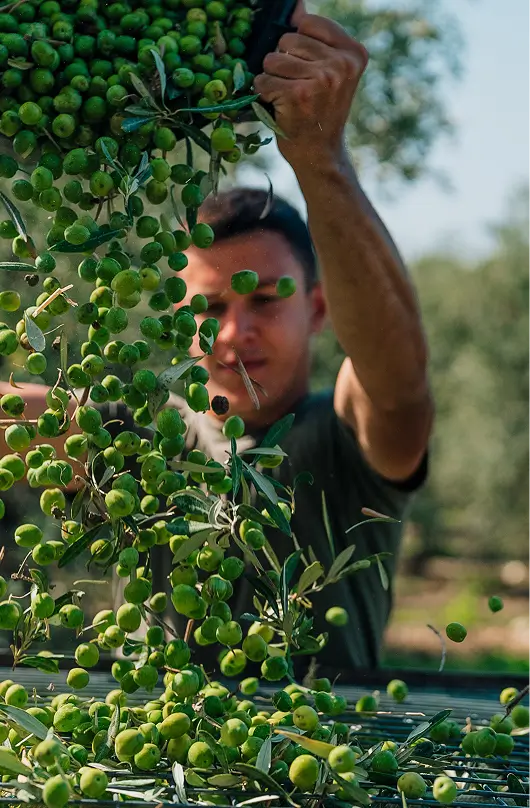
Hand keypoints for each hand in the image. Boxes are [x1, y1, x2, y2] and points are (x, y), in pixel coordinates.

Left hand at [253, 1, 367, 167]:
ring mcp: (321, 79)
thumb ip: (314, 37)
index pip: (308, 23)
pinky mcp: (298, 94)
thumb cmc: (319, 111)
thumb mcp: (328, 71)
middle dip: (283, 62)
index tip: (308, 69)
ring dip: (272, 79)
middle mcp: (341, 64)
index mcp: (353, 53)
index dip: (298, 44)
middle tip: (298, 88)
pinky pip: (263, 80)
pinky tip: (280, 107)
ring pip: (272, 59)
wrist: (320, 154)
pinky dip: (264, 94)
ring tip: (288, 98)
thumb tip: (295, 5)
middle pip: (287, 40)